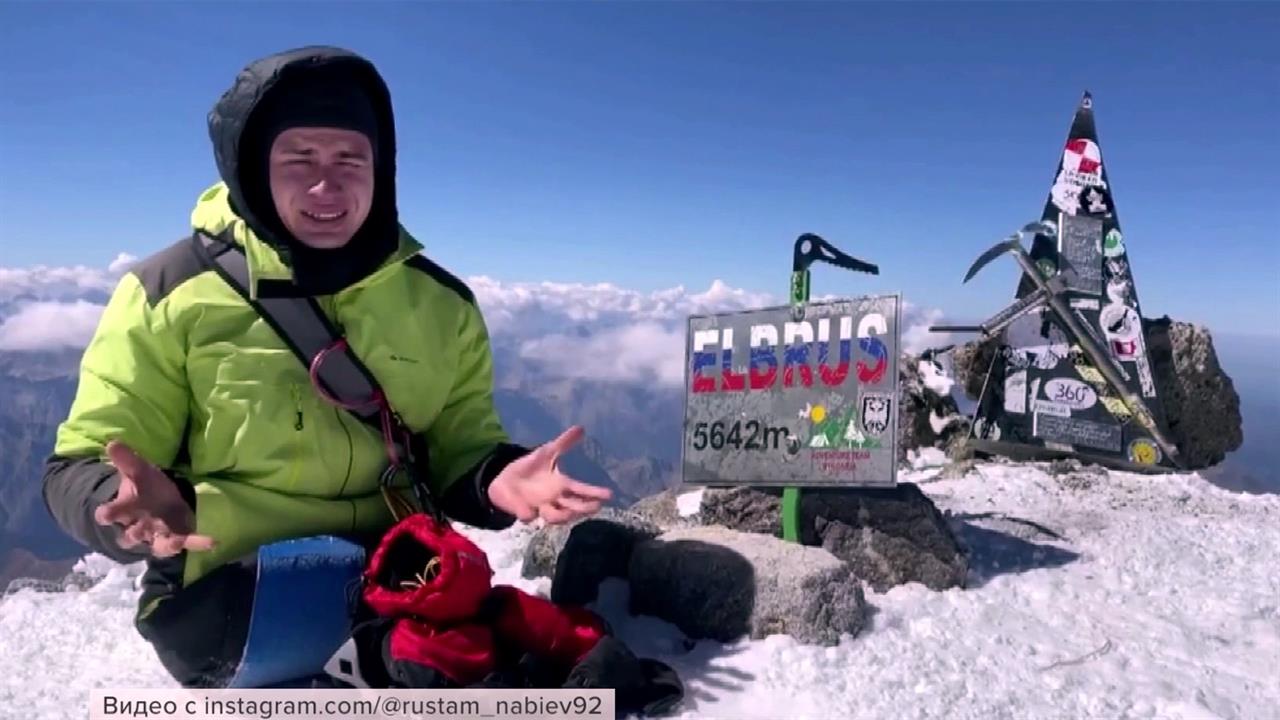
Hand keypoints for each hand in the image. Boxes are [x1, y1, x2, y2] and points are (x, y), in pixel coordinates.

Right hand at [94, 440, 215, 557]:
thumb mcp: (138, 471)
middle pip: (132, 535)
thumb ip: (126, 460)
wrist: (162, 502)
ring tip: (174, 542)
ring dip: (166, 544)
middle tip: (137, 532)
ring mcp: (158, 535)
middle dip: (133, 534)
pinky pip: (187, 542)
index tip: (105, 515)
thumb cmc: (147, 488)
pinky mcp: (177, 538)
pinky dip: (199, 543)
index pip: (109, 514)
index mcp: (125, 510)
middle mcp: (139, 527)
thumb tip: (113, 442)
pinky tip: (213, 542)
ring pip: (158, 545)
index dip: (107, 514)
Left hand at [487, 426, 612, 524]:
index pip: (581, 490)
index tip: (609, 495)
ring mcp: (541, 508)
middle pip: (574, 507)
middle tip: (597, 506)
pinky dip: (528, 512)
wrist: (505, 480)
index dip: (594, 493)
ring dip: (561, 515)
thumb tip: (581, 427)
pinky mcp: (525, 513)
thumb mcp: (546, 452)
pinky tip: (529, 510)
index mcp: (561, 484)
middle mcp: (555, 499)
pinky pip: (529, 515)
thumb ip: (563, 442)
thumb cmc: (531, 467)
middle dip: (585, 508)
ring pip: (556, 517)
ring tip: (567, 512)